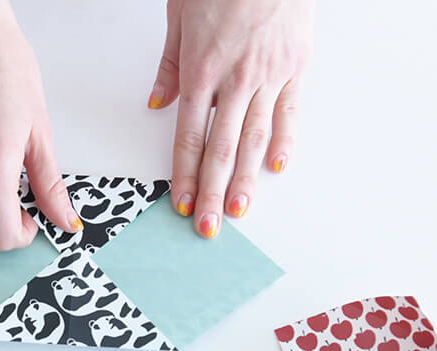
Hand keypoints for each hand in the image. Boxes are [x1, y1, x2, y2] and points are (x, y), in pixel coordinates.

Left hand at [148, 0, 313, 237]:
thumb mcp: (180, 15)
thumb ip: (170, 66)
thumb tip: (156, 104)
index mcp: (202, 72)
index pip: (189, 137)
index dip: (184, 175)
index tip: (181, 203)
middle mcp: (235, 81)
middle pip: (220, 149)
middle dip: (211, 192)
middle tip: (207, 227)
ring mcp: (268, 75)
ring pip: (254, 138)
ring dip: (244, 179)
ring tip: (237, 211)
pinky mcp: (296, 65)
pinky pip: (289, 111)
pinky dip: (284, 141)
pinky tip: (277, 169)